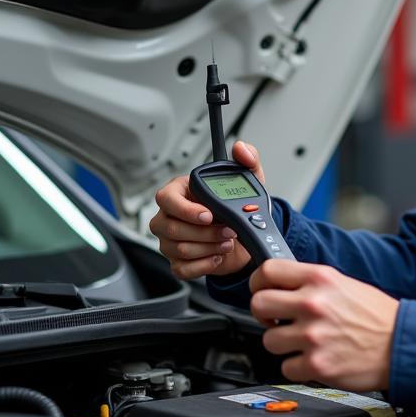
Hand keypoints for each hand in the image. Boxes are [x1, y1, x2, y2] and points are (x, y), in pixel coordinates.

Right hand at [149, 140, 265, 279]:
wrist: (243, 238)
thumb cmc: (237, 208)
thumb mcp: (249, 181)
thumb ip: (249, 160)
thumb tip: (241, 148)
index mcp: (180, 192)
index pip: (166, 198)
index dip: (186, 209)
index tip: (209, 215)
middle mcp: (169, 216)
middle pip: (171, 227)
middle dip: (206, 232)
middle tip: (229, 230)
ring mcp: (170, 240)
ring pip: (179, 248)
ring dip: (210, 247)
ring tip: (228, 241)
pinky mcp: (177, 262)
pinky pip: (182, 268)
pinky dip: (204, 265)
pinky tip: (218, 256)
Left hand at [249, 261, 399, 390]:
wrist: (402, 344)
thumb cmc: (377, 316)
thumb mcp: (345, 284)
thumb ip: (312, 283)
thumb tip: (282, 286)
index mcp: (320, 279)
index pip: (268, 271)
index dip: (258, 282)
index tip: (262, 291)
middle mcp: (313, 304)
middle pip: (258, 304)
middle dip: (264, 315)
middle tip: (277, 321)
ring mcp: (313, 335)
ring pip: (269, 340)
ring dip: (284, 344)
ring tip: (305, 343)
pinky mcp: (316, 365)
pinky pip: (285, 368)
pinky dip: (298, 367)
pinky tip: (316, 358)